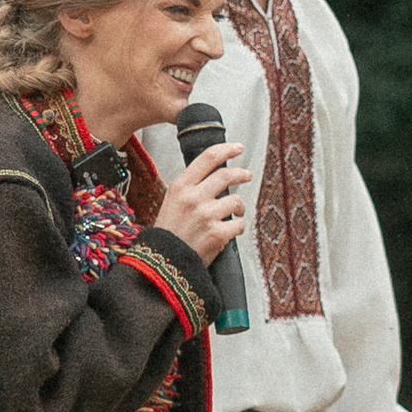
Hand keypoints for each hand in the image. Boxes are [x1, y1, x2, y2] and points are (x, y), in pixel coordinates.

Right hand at [153, 144, 246, 269]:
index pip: (208, 158)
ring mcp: (206, 215)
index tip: (238, 148)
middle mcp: (193, 198)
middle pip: (227, 175)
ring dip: (240, 207)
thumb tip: (217, 175)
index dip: (227, 149)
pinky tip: (229, 232)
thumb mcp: (171, 202)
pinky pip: (238, 224)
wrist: (163, 263)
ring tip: (236, 213)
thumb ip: (191, 187)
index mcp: (180, 187)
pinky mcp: (217, 233)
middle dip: (242, 173)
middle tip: (247, 175)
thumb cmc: (169, 233)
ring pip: (236, 201)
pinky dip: (237, 228)